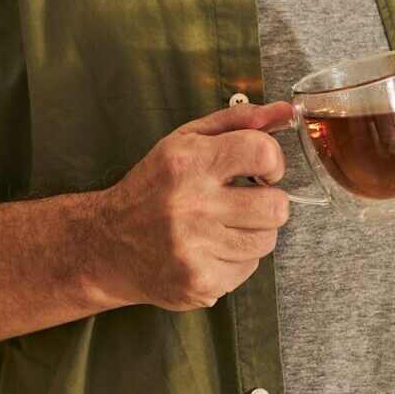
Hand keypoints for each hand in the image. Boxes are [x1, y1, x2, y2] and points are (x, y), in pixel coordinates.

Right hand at [91, 100, 292, 310]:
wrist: (108, 245)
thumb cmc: (153, 187)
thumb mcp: (186, 140)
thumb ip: (238, 120)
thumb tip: (286, 111)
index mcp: (188, 161)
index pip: (262, 153)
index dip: (274, 162)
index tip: (263, 170)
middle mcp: (191, 204)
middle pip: (276, 207)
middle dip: (269, 203)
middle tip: (246, 201)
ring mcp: (195, 248)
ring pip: (266, 240)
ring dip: (253, 232)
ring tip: (224, 225)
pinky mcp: (200, 282)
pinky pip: (249, 268)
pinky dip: (237, 259)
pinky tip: (211, 248)